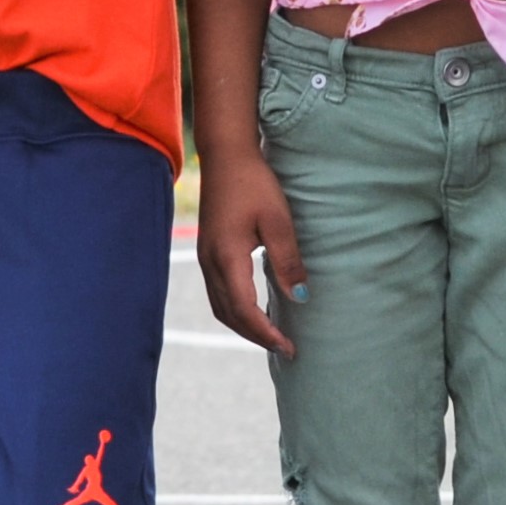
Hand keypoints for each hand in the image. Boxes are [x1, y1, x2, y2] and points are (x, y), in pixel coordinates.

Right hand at [195, 146, 303, 355]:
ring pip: (220, 307)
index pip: (244, 310)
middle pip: (229, 315)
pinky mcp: (208, 252)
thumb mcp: (278, 220)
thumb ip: (287, 260)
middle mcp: (210, 263)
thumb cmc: (254, 183)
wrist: (226, 156)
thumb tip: (299, 298)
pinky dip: (236, 310)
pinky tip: (256, 309)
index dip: (266, 333)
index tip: (289, 347)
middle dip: (256, 336)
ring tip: (271, 335)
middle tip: (285, 348)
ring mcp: (205, 258)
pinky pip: (219, 293)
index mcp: (226, 258)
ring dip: (244, 326)